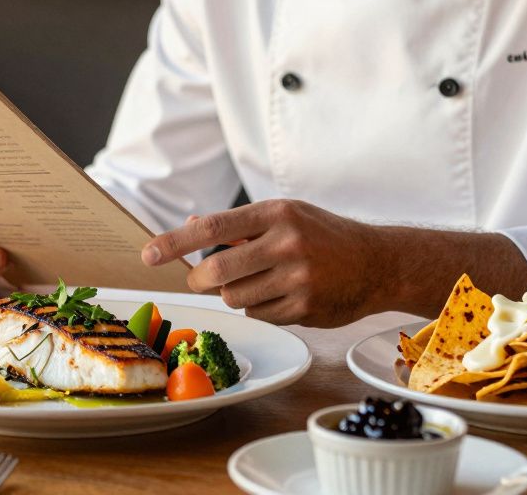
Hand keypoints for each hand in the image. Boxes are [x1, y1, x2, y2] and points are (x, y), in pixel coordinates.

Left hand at [143, 200, 383, 326]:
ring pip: (234, 297)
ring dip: (234, 294)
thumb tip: (190, 226)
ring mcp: (296, 278)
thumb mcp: (286, 216)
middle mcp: (285, 243)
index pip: (211, 228)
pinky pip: (257, 314)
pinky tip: (281, 295)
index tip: (148, 254)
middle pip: (216, 272)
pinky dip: (258, 307)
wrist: (378, 263)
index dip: (174, 242)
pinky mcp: (304, 307)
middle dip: (199, 279)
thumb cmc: (323, 235)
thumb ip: (239, 224)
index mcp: (276, 213)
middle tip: (200, 279)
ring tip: (259, 281)